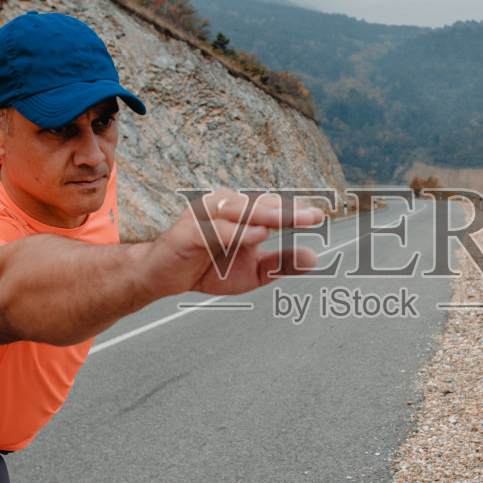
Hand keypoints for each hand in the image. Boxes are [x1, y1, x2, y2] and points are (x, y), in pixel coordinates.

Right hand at [146, 189, 325, 295]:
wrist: (162, 278)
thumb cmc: (206, 269)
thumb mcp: (252, 273)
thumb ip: (281, 264)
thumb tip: (314, 258)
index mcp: (241, 212)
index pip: (273, 207)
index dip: (296, 211)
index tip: (320, 216)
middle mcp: (224, 207)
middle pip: (261, 204)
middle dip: (287, 210)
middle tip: (312, 216)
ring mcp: (205, 215)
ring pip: (240, 210)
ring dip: (265, 214)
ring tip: (289, 220)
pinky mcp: (189, 231)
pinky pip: (217, 229)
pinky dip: (238, 231)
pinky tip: (258, 235)